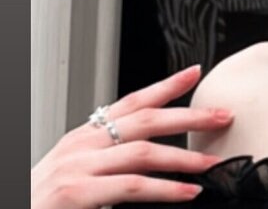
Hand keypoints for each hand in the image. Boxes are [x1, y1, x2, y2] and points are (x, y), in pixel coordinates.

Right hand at [31, 65, 233, 208]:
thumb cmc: (44, 203)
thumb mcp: (77, 172)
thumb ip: (110, 160)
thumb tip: (153, 157)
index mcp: (84, 137)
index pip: (131, 101)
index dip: (165, 86)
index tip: (195, 73)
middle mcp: (82, 145)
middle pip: (145, 120)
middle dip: (189, 116)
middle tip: (223, 115)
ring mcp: (77, 167)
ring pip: (143, 152)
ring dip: (185, 157)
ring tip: (213, 162)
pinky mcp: (75, 193)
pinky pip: (132, 186)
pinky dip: (166, 189)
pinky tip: (189, 193)